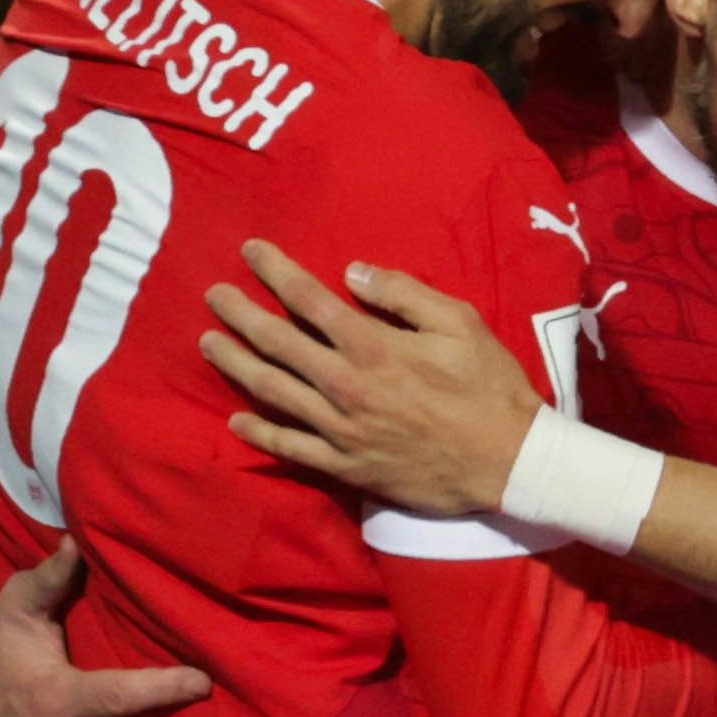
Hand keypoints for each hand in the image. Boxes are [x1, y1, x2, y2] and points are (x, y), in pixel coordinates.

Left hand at [202, 240, 536, 515]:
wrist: (508, 462)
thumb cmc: (490, 388)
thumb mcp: (461, 324)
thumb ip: (404, 294)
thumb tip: (352, 273)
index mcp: (373, 346)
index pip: (309, 300)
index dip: (275, 271)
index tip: (249, 250)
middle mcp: (345, 386)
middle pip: (277, 342)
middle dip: (240, 313)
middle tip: (213, 294)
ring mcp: (340, 430)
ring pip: (272, 392)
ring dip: (235, 364)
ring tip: (208, 343)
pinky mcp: (345, 465)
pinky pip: (290, 448)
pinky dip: (259, 433)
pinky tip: (236, 421)